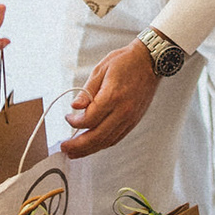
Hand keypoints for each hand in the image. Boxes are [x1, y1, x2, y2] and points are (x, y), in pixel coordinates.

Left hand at [61, 41, 159, 157]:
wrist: (149, 61)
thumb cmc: (125, 62)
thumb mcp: (101, 69)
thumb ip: (87, 91)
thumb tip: (75, 106)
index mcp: (113, 96)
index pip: (89, 119)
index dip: (75, 122)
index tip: (68, 118)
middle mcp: (123, 111)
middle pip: (97, 136)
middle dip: (78, 145)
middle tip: (65, 148)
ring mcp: (130, 118)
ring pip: (107, 141)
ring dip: (89, 150)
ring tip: (75, 153)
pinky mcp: (134, 121)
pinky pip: (116, 138)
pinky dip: (103, 144)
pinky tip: (93, 146)